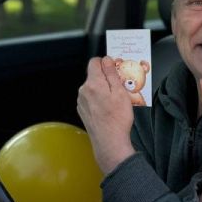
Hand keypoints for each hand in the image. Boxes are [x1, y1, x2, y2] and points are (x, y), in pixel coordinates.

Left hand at [77, 56, 135, 174]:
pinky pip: (91, 99)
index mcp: (92, 83)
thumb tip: (107, 60)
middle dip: (106, 78)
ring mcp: (81, 101)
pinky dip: (99, 100)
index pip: (94, 62)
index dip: (105, 63)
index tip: (114, 69)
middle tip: (119, 88)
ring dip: (103, 90)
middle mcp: (83, 91)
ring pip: (93, 88)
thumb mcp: (119, 91)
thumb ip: (111, 73)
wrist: (109, 141)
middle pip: (94, 75)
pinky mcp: (83, 111)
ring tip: (115, 101)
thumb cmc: (116, 118)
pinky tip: (108, 109)